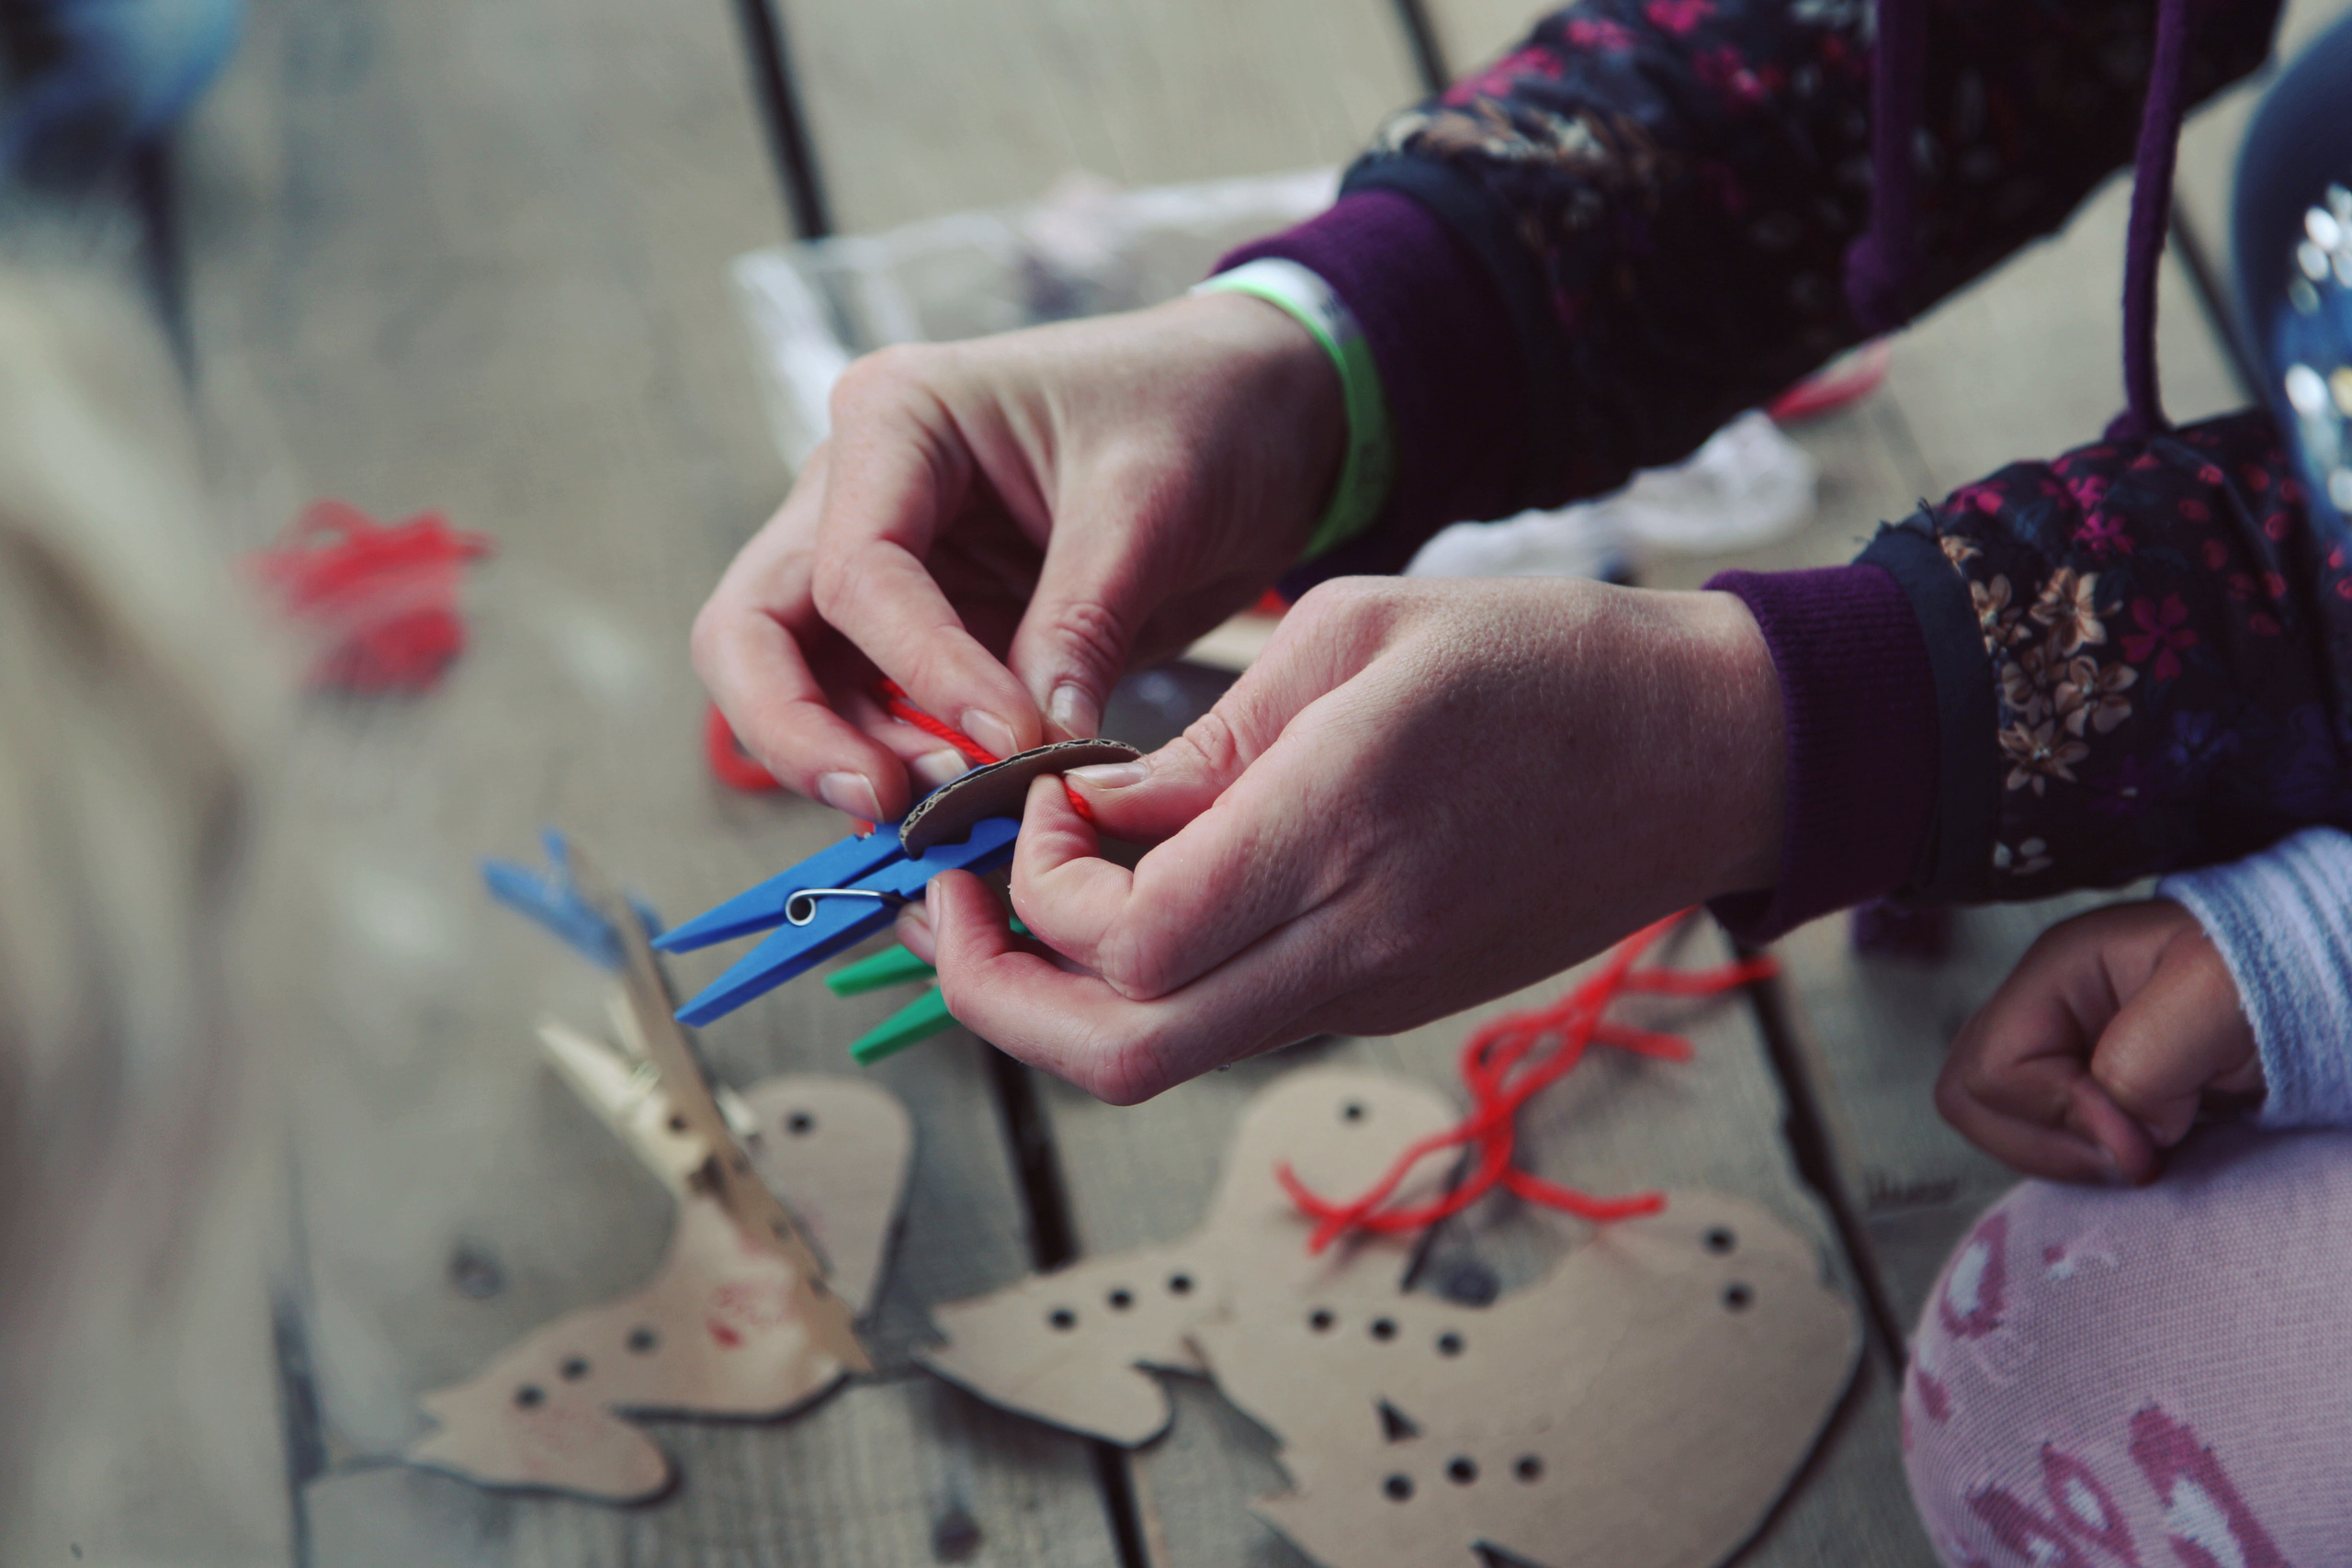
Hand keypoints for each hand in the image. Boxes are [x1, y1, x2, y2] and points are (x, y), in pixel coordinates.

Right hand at [690, 292, 1342, 822]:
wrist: (1261, 414)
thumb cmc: (1203, 414)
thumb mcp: (1150, 506)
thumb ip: (1078, 625)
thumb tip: (1028, 757)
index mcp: (897, 417)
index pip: (856, 573)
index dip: (923, 673)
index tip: (1011, 743)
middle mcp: (856, 488)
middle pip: (754, 631)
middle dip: (799, 731)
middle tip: (888, 807)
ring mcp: (881, 564)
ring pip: (789, 682)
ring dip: (847, 759)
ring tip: (944, 816)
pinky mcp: (924, 630)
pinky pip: (867, 710)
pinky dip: (897, 763)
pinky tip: (960, 809)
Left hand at [899, 575, 1786, 1102]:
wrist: (1711, 752)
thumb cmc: (1547, 658)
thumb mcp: (1360, 632)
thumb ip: (1212, 739)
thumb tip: (1094, 813)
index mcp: (1341, 832)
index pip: (1130, 942)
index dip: (1045, 886)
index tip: (1045, 799)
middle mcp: (1352, 946)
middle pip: (1118, 1053)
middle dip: (996, 993)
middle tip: (949, 909)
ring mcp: (1371, 992)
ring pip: (1166, 1057)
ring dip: (1062, 995)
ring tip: (1018, 896)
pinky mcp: (1386, 1000)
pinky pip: (1232, 1017)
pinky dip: (1150, 976)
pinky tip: (1139, 887)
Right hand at [1935, 899, 2260, 1184]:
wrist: (2325, 992)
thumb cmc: (2278, 976)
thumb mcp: (2212, 1002)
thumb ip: (2141, 1065)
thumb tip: (2118, 1135)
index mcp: (2056, 971)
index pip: (1991, 1068)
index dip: (2058, 1117)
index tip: (2142, 1137)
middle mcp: (2043, 1011)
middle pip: (1968, 1097)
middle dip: (2043, 1142)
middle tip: (2129, 1150)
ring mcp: (2059, 1051)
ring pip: (1997, 1126)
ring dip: (2067, 1155)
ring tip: (2143, 1147)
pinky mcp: (2083, 1090)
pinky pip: (2043, 1140)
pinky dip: (2086, 1160)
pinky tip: (2141, 1148)